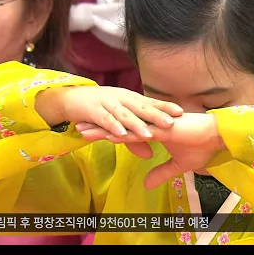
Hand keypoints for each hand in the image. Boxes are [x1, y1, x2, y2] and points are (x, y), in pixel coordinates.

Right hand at [36, 86, 182, 140]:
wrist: (71, 98)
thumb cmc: (100, 110)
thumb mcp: (119, 123)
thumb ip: (134, 139)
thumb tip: (150, 155)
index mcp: (130, 99)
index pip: (151, 103)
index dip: (165, 107)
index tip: (182, 112)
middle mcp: (121, 99)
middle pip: (141, 107)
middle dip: (157, 115)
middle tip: (173, 122)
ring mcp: (107, 103)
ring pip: (125, 114)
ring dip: (136, 124)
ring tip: (149, 134)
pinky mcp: (93, 110)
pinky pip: (105, 119)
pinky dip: (113, 126)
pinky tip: (121, 134)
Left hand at [76, 113, 225, 188]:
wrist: (217, 137)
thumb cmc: (201, 147)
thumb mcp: (178, 166)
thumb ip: (161, 173)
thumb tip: (146, 185)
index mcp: (152, 129)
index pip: (124, 129)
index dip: (107, 129)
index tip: (90, 129)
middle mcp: (149, 125)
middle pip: (117, 124)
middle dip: (97, 125)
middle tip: (77, 124)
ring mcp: (153, 126)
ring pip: (122, 126)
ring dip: (101, 128)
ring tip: (82, 128)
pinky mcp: (160, 130)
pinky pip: (137, 132)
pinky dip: (122, 134)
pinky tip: (107, 135)